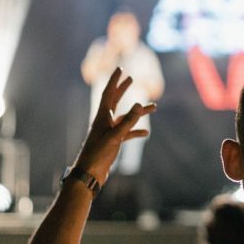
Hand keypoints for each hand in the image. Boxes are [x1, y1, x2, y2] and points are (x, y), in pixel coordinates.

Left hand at [74, 67, 156, 184]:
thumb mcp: (115, 136)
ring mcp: (108, 132)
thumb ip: (128, 121)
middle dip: (122, 89)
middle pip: (114, 101)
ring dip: (138, 112)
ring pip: (125, 118)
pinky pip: (126, 133)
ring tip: (154, 107)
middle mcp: (104, 121)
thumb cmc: (98, 154)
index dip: (114, 80)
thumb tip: (138, 103)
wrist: (89, 174)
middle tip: (130, 79)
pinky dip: (135, 131)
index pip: (108, 93)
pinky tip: (145, 133)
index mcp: (102, 116)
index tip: (120, 69)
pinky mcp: (112, 142)